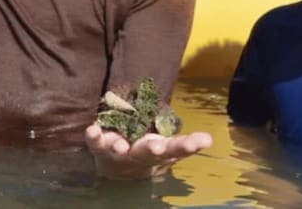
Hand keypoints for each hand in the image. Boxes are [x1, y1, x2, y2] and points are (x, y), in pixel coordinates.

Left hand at [84, 123, 211, 179]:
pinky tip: (92, 129)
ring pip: (120, 149)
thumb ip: (187, 144)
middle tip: (157, 147)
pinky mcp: (99, 147)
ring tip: (121, 145)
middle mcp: (139, 154)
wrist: (117, 171)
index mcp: (159, 152)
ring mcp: (118, 152)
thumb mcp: (169, 149)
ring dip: (120, 146)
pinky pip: (95, 143)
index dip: (187, 145)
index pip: (176, 149)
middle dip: (152, 149)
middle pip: (147, 152)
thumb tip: (210, 138)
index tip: (201, 142)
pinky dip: (93, 137)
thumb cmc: (147, 153)